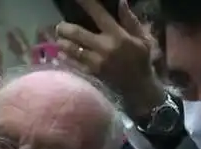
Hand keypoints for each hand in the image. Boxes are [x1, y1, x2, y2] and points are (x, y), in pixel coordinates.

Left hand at [55, 0, 162, 117]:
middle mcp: (104, 47)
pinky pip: (73, 63)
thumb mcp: (142, 38)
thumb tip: (121, 2)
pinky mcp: (91, 74)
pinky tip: (59, 53)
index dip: (86, 4)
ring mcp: (96, 62)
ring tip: (58, 38)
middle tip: (59, 25)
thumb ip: (130, 20)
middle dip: (65, 27)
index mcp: (118, 36)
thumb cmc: (141, 60)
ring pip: (72, 49)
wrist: (139, 88)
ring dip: (62, 42)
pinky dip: (64, 58)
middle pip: (77, 33)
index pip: (99, 15)